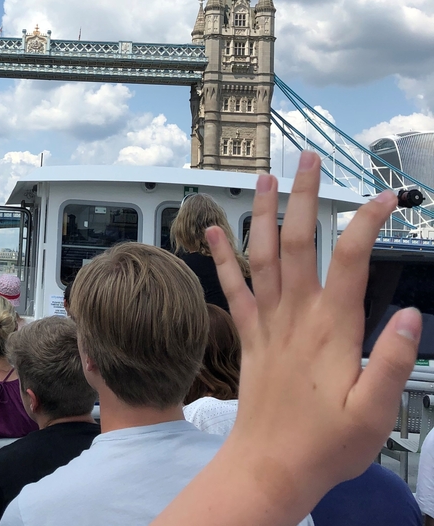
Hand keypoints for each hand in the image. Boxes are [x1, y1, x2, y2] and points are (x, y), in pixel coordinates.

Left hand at [152, 151, 420, 525]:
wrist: (269, 465)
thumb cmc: (324, 443)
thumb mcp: (376, 411)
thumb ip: (392, 360)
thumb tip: (411, 315)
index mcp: (332, 327)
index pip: (352, 258)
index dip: (367, 221)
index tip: (383, 196)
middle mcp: (296, 313)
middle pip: (299, 240)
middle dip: (304, 195)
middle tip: (308, 159)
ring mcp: (267, 319)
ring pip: (261, 253)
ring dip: (262, 212)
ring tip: (264, 176)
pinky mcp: (248, 332)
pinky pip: (232, 285)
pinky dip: (222, 255)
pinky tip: (213, 230)